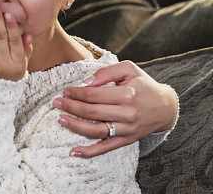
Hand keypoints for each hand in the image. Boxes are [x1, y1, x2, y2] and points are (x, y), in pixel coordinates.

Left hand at [53, 60, 178, 157]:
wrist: (165, 107)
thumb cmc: (143, 85)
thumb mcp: (129, 69)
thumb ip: (106, 72)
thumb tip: (86, 82)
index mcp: (127, 95)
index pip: (94, 95)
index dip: (76, 93)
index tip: (65, 91)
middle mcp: (128, 114)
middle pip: (92, 112)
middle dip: (70, 107)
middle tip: (55, 103)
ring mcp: (127, 129)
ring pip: (96, 131)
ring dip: (75, 126)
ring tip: (60, 119)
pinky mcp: (127, 140)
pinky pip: (106, 148)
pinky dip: (90, 152)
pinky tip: (74, 151)